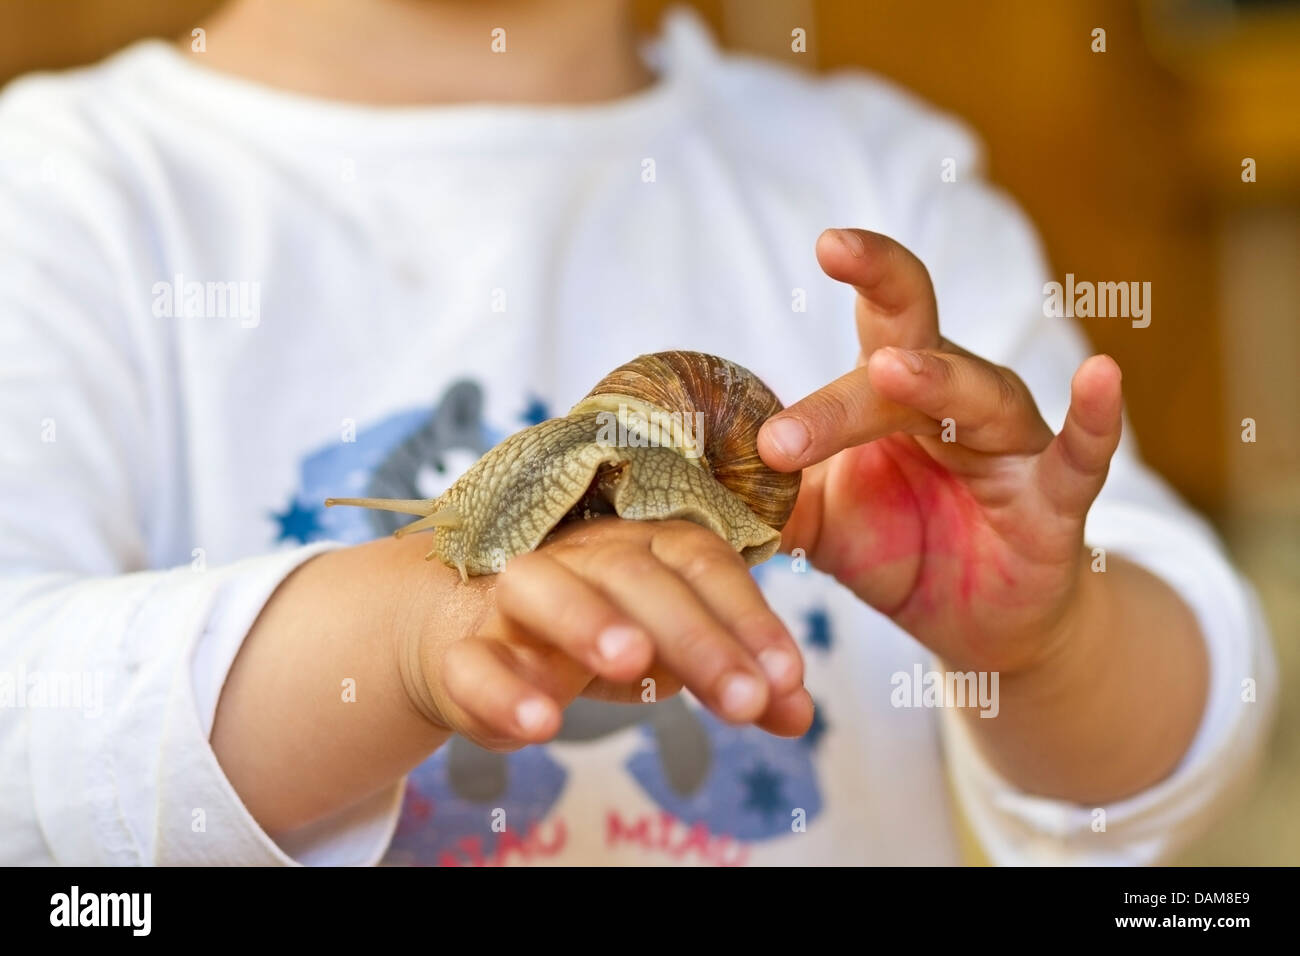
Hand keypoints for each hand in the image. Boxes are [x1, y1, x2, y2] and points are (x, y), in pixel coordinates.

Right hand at [403, 516, 813, 751]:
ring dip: (588, 621)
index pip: (701, 560)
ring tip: (634, 663)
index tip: (787, 678)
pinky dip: (502, 692)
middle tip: (744, 698)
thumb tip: (800, 715)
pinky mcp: (462, 650)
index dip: (747, 616)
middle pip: (634, 574)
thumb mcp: (672, 656)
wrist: (475, 636)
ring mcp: (513, 599)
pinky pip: (473, 663)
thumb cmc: (595, 637)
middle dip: (694, 634)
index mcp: (640, 546)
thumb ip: (735, 679)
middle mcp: (578, 558)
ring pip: (541, 588)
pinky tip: (539, 725)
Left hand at [758, 229, 1123, 674]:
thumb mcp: (821, 526)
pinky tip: (1102, 378)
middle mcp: (958, 400)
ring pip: (978, 397)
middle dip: (869, 332)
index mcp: (897, 393)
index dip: (864, 268)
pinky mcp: (1054, 503)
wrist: (978, 623)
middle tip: (816, 319)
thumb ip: (772, 499)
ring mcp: (1011, 445)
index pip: (882, 314)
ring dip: (935, 381)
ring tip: (891, 369)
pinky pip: (1081, 457)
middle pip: (917, 346)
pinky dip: (1093, 420)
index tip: (825, 241)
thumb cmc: (898, 548)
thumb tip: (695, 479)